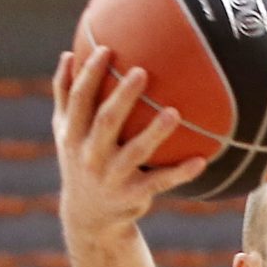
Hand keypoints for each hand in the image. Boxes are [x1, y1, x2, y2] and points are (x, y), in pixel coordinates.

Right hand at [51, 47, 205, 239]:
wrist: (89, 216)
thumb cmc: (81, 160)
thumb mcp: (66, 133)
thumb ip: (65, 97)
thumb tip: (68, 54)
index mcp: (72, 135)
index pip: (78, 100)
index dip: (89, 76)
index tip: (105, 50)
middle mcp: (89, 156)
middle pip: (105, 122)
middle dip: (122, 98)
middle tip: (142, 71)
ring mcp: (111, 177)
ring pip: (135, 153)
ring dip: (154, 133)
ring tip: (174, 112)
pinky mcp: (133, 195)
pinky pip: (159, 182)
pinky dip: (180, 173)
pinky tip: (201, 160)